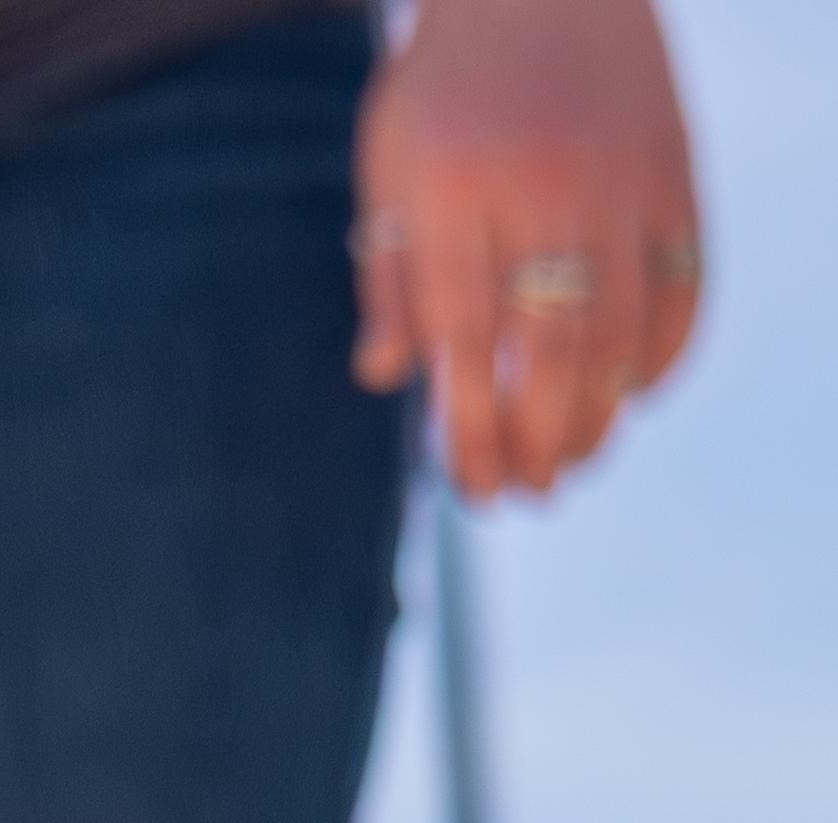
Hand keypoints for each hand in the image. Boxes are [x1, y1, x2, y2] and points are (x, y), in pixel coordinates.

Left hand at [353, 0, 702, 498]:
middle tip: (529, 492)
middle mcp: (543, 186)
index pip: (464, 345)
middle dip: (541, 442)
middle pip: (552, 353)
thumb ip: (388, 270)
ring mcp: (619, 178)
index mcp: (455, 189)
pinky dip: (667, 353)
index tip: (475, 487)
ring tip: (576, 460)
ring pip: (623, 331)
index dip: (472, 432)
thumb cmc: (450, 83)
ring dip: (603, 416)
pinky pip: (685, 285)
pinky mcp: (675, 171)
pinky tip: (635, 393)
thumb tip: (385, 375)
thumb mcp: (391, 162)